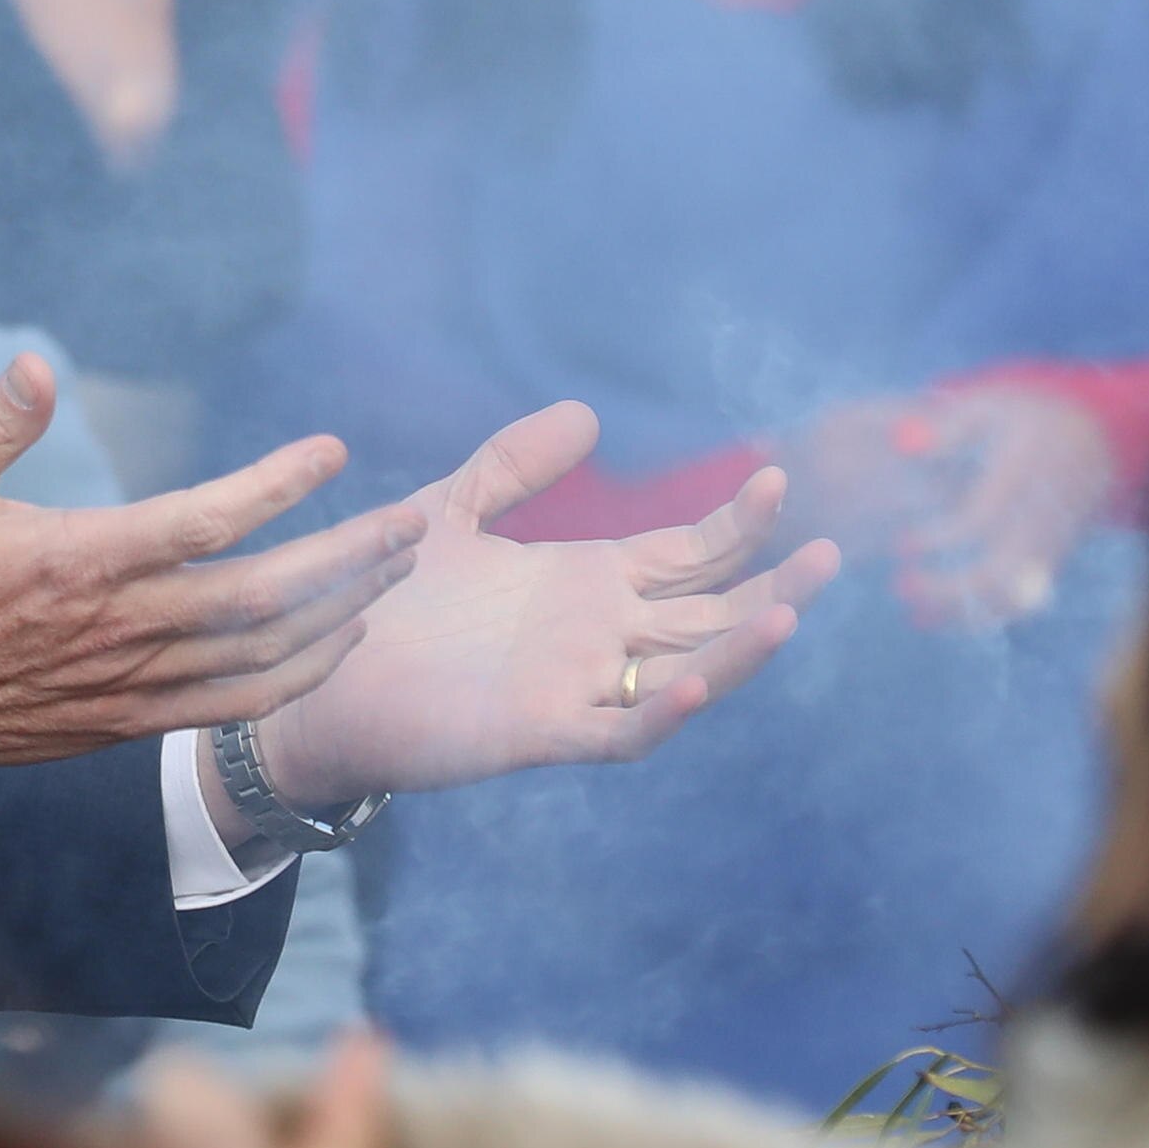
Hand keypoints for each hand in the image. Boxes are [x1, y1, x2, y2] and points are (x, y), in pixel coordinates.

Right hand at [0, 354, 422, 771]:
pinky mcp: (127, 723)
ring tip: (393, 573)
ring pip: (261, 658)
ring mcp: (128, 684)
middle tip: (412, 524)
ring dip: (339, 614)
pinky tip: (336, 644)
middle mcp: (118, 627)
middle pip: (262, 597)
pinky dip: (297, 677)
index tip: (332, 452)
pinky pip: (232, 707)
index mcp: (78, 560)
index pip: (204, 522)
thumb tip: (35, 363)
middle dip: (348, 559)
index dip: (278, 487)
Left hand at [249, 402, 829, 808]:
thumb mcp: (452, 512)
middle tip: (831, 552)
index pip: (686, 555)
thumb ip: (513, 466)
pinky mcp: (541, 732)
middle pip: (707, 613)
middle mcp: (596, 638)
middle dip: (770, 586)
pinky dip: (660, 713)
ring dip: (738, 650)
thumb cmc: (384, 603)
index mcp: (587, 585)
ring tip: (791, 613)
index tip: (778, 480)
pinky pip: (619, 732)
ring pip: (683, 675)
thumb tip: (589, 415)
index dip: (735, 525)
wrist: (317, 680)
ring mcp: (576, 687)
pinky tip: (694, 682)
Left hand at [789, 385, 1113, 629]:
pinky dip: (981, 614)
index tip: (901, 544)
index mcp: (1025, 475)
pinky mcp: (1053, 560)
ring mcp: (1051, 543)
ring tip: (914, 610)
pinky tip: (935, 616)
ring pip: (1013, 596)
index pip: (982, 520)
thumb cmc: (1030, 418)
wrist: (1100, 438)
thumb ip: (947, 426)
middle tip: (901, 583)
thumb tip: (901, 443)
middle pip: (1000, 570)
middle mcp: (1042, 517)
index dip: (940, 539)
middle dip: (950, 588)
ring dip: (964, 610)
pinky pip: (1021, 600)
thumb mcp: (992, 406)